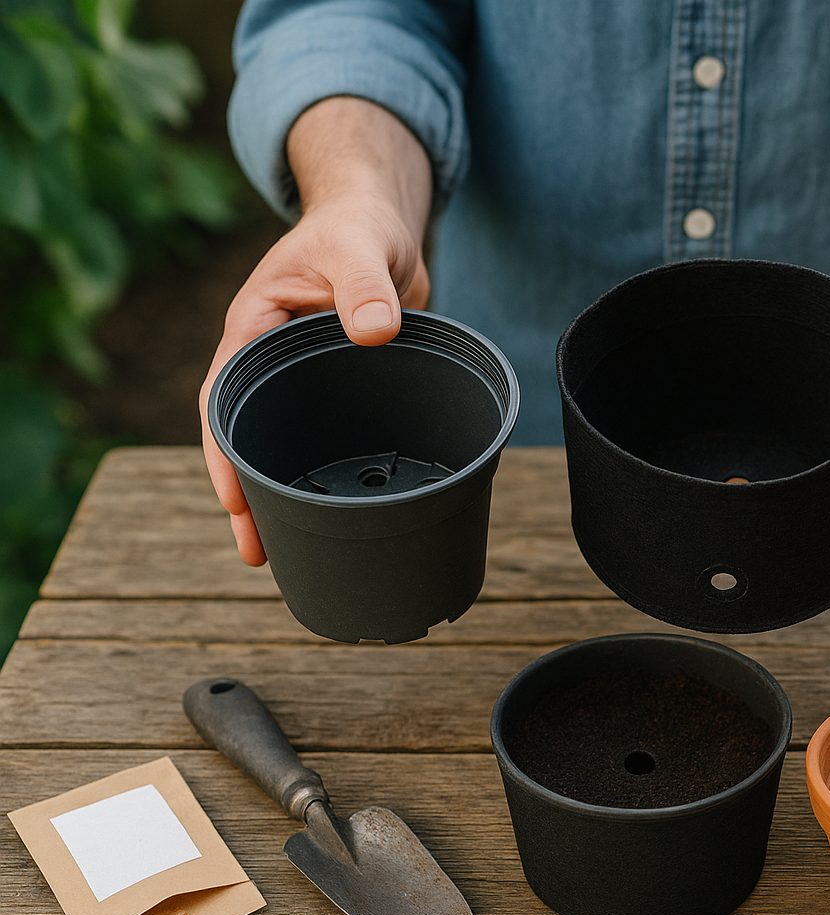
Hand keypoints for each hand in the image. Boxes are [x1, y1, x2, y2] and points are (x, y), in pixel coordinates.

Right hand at [199, 98, 431, 565]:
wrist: (380, 223)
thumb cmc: (357, 228)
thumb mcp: (359, 248)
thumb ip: (366, 285)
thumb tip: (376, 331)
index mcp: (255, 327)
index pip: (226, 397)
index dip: (225, 451)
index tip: (232, 497)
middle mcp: (269, 358)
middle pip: (247, 435)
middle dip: (246, 493)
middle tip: (256, 551)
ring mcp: (303, 378)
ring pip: (283, 443)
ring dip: (281, 493)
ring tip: (285, 552)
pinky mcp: (339, 388)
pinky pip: (323, 435)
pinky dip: (322, 470)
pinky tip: (332, 510)